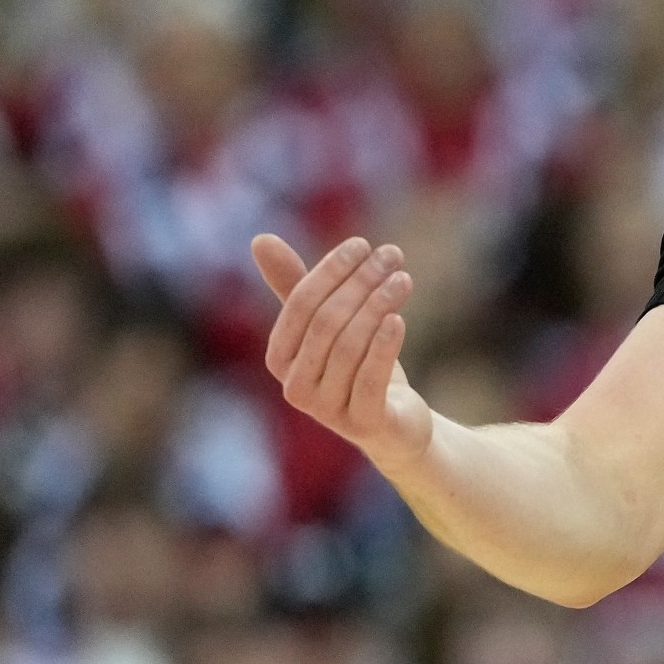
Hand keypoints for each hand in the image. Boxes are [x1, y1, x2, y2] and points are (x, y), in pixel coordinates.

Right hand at [253, 233, 431, 468]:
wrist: (394, 424)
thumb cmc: (356, 365)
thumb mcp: (328, 324)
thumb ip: (297, 286)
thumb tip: (260, 239)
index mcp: (280, 358)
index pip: (300, 305)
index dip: (330, 271)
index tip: (362, 244)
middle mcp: (295, 387)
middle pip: (327, 322)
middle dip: (360, 283)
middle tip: (391, 255)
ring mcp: (326, 410)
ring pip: (350, 346)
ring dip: (379, 305)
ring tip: (403, 279)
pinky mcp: (363, 424)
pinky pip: (370, 378)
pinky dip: (384, 345)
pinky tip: (399, 319)